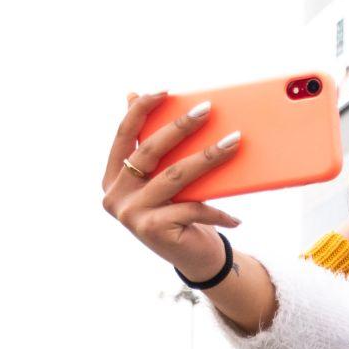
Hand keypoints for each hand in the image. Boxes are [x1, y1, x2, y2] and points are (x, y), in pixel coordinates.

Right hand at [100, 92, 242, 277]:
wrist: (194, 258)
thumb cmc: (180, 210)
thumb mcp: (165, 178)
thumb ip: (150, 146)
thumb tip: (133, 94)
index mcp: (113, 176)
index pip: (123, 135)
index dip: (140, 109)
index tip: (165, 90)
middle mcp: (115, 195)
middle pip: (150, 151)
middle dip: (181, 126)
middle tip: (208, 108)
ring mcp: (131, 214)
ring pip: (175, 176)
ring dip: (209, 157)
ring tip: (235, 143)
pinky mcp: (152, 229)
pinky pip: (192, 207)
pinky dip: (217, 210)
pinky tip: (235, 215)